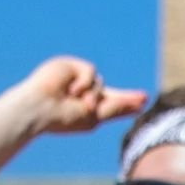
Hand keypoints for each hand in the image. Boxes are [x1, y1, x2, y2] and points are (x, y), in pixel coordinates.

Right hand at [17, 56, 147, 136]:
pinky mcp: (70, 66)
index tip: (143, 103)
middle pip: (108, 92)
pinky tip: (71, 90)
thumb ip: (116, 108)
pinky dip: (85, 83)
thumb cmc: (63, 118)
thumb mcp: (93, 116)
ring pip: (100, 83)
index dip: (125, 103)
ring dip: (94, 95)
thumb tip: (140, 103)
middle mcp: (81, 93)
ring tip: (81, 103)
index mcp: (84, 108)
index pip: (108, 104)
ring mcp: (75, 79)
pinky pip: (91, 73)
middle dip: (125, 97)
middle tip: (144, 99)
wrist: (40, 108)